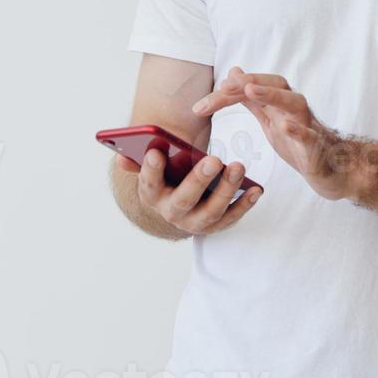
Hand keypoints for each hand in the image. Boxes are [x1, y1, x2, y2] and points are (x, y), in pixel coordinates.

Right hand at [117, 147, 261, 236]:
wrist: (183, 202)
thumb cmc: (169, 176)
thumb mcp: (154, 168)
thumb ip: (140, 160)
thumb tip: (121, 157)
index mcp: (152, 195)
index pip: (149, 184)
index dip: (151, 170)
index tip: (156, 152)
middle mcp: (172, 213)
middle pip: (184, 199)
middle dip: (198, 180)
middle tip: (213, 159)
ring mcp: (195, 222)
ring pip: (211, 211)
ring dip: (226, 189)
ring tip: (238, 166)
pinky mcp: (216, 225)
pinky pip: (232, 217)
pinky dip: (245, 204)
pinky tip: (256, 189)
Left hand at [192, 66, 355, 200]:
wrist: (330, 169)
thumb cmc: (298, 143)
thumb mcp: (270, 119)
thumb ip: (252, 98)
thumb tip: (234, 72)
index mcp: (280, 103)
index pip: (254, 87)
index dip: (231, 90)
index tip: (205, 100)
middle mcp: (294, 108)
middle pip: (276, 85)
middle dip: (250, 82)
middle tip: (226, 84)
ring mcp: (308, 126)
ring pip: (294, 103)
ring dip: (272, 94)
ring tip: (251, 91)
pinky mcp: (317, 148)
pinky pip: (310, 136)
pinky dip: (299, 130)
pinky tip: (286, 126)